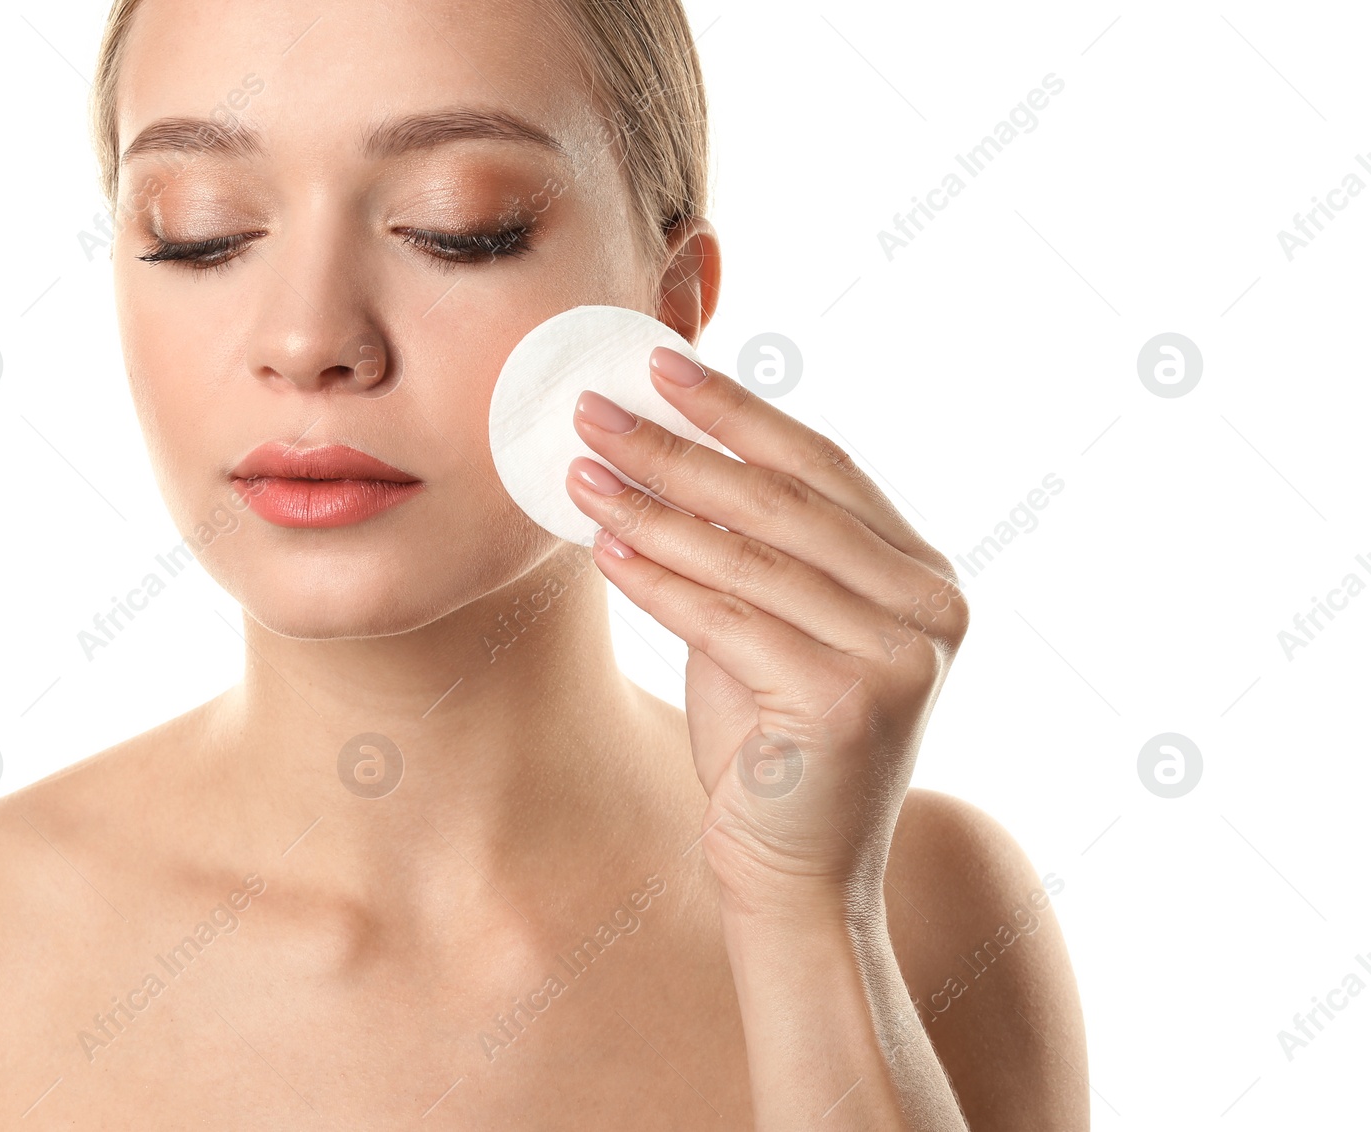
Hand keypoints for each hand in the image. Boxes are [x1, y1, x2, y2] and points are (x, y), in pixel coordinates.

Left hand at [565, 346, 968, 920]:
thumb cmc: (773, 744)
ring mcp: (898, 654)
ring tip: (580, 470)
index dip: (738, 411)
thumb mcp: (769, 627)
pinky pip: (727, 620)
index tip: (658, 367)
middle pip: (783, 501)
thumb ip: (747, 550)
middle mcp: (929, 605)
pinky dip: (657, 580)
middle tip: (593, 409)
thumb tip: (661, 446)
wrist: (795, 874)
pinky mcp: (848, 701)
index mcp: (921, 573)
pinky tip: (603, 545)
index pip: (822, 466)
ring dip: (653, 506)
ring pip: (750, 557)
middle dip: (678, 448)